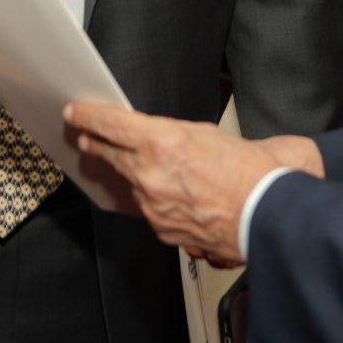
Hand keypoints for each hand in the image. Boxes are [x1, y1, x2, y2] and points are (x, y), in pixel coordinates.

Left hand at [62, 104, 320, 269]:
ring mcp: (153, 205)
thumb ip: (172, 135)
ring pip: (127, 183)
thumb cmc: (250, 173)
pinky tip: (158, 193)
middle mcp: (150, 174)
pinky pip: (146, 209)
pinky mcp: (161, 229)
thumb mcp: (208, 134)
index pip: (109, 124)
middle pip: (110, 154)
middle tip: (85, 136)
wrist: (267, 216)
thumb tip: (156, 138)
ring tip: (121, 162)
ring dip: (124, 172)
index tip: (75, 112)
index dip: (87, 116)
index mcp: (161, 142)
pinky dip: (150, 199)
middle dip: (96, 143)